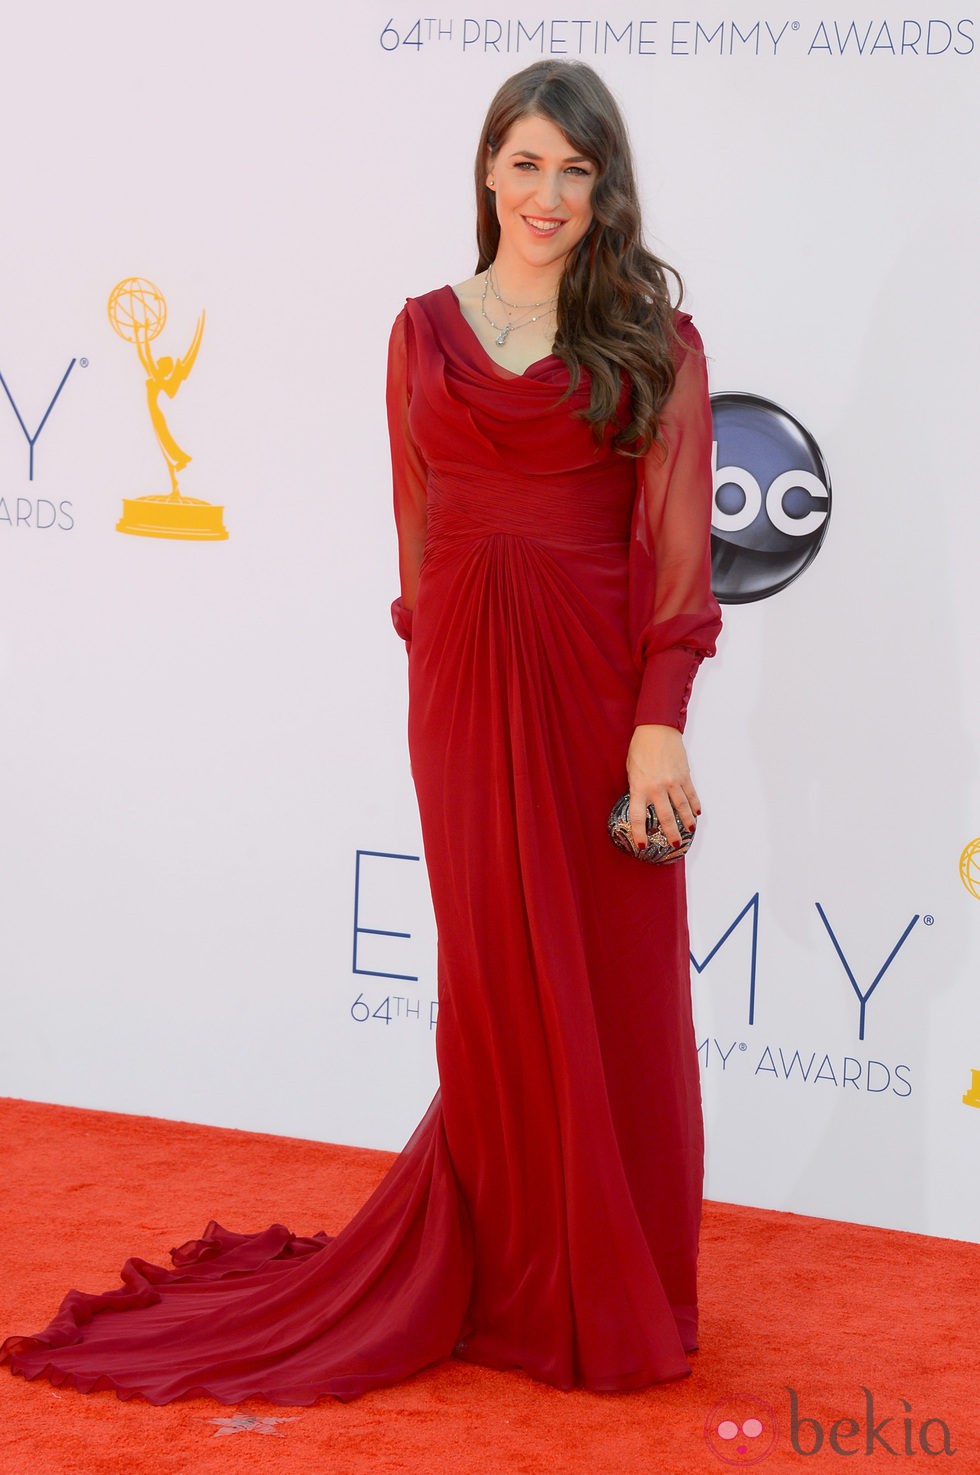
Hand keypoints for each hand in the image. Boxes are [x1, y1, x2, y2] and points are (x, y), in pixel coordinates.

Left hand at [625, 724, 700, 851]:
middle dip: (670, 833)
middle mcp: (657, 788)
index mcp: (639, 787)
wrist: (656, 729)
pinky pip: (691, 794)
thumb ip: (638, 788)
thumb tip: (643, 803)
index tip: (642, 845)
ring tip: (690, 830)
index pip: (638, 817)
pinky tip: (697, 812)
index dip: (639, 834)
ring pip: (682, 807)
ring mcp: (672, 782)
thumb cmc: (640, 749)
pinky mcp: (684, 775)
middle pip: (665, 817)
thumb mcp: (632, 770)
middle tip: (674, 844)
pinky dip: (694, 804)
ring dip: (686, 821)